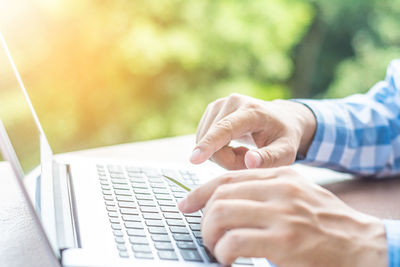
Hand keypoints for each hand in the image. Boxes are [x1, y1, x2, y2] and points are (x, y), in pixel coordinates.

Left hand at [179, 168, 386, 266]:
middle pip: (220, 196)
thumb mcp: (296, 193)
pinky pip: (234, 242)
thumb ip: (265, 190)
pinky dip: (223, 252)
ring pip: (221, 215)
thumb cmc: (324, 220)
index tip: (185, 203)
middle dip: (203, 217)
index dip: (199, 191)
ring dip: (210, 235)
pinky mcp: (284, 242)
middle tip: (206, 234)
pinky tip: (228, 259)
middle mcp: (279, 189)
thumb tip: (224, 198)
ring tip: (216, 248)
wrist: (360, 243)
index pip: (227, 178)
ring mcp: (282, 214)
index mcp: (280, 175)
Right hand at [190, 93, 315, 169]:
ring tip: (245, 152)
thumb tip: (250, 162)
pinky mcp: (212, 110)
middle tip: (251, 161)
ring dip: (223, 156)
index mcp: (252, 111)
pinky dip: (217, 149)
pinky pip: (205, 140)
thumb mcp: (286, 152)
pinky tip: (235, 147)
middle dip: (228, 161)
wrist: (282, 118)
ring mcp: (219, 105)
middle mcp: (232, 102)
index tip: (194, 159)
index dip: (209, 145)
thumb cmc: (284, 136)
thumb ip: (270, 158)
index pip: (225, 128)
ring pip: (206, 142)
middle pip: (214, 142)